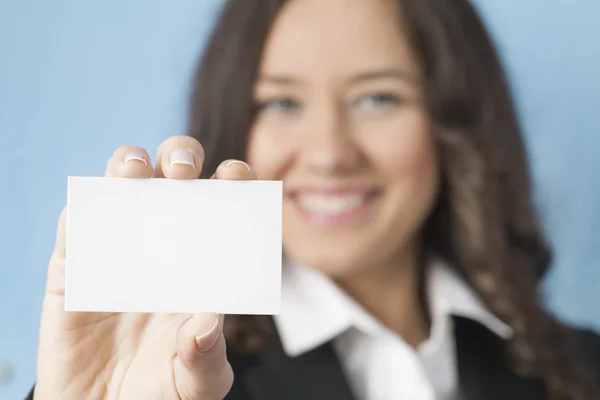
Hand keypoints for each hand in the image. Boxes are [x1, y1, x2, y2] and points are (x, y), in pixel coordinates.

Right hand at [34, 136, 255, 399]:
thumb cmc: (159, 393)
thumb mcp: (195, 385)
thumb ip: (207, 360)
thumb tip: (207, 324)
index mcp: (202, 261)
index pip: (223, 205)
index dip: (232, 183)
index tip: (235, 178)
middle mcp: (163, 243)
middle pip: (175, 178)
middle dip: (181, 156)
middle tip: (185, 170)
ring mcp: (117, 249)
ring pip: (123, 184)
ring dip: (128, 165)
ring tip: (135, 172)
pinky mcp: (73, 266)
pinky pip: (75, 227)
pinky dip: (81, 213)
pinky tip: (90, 217)